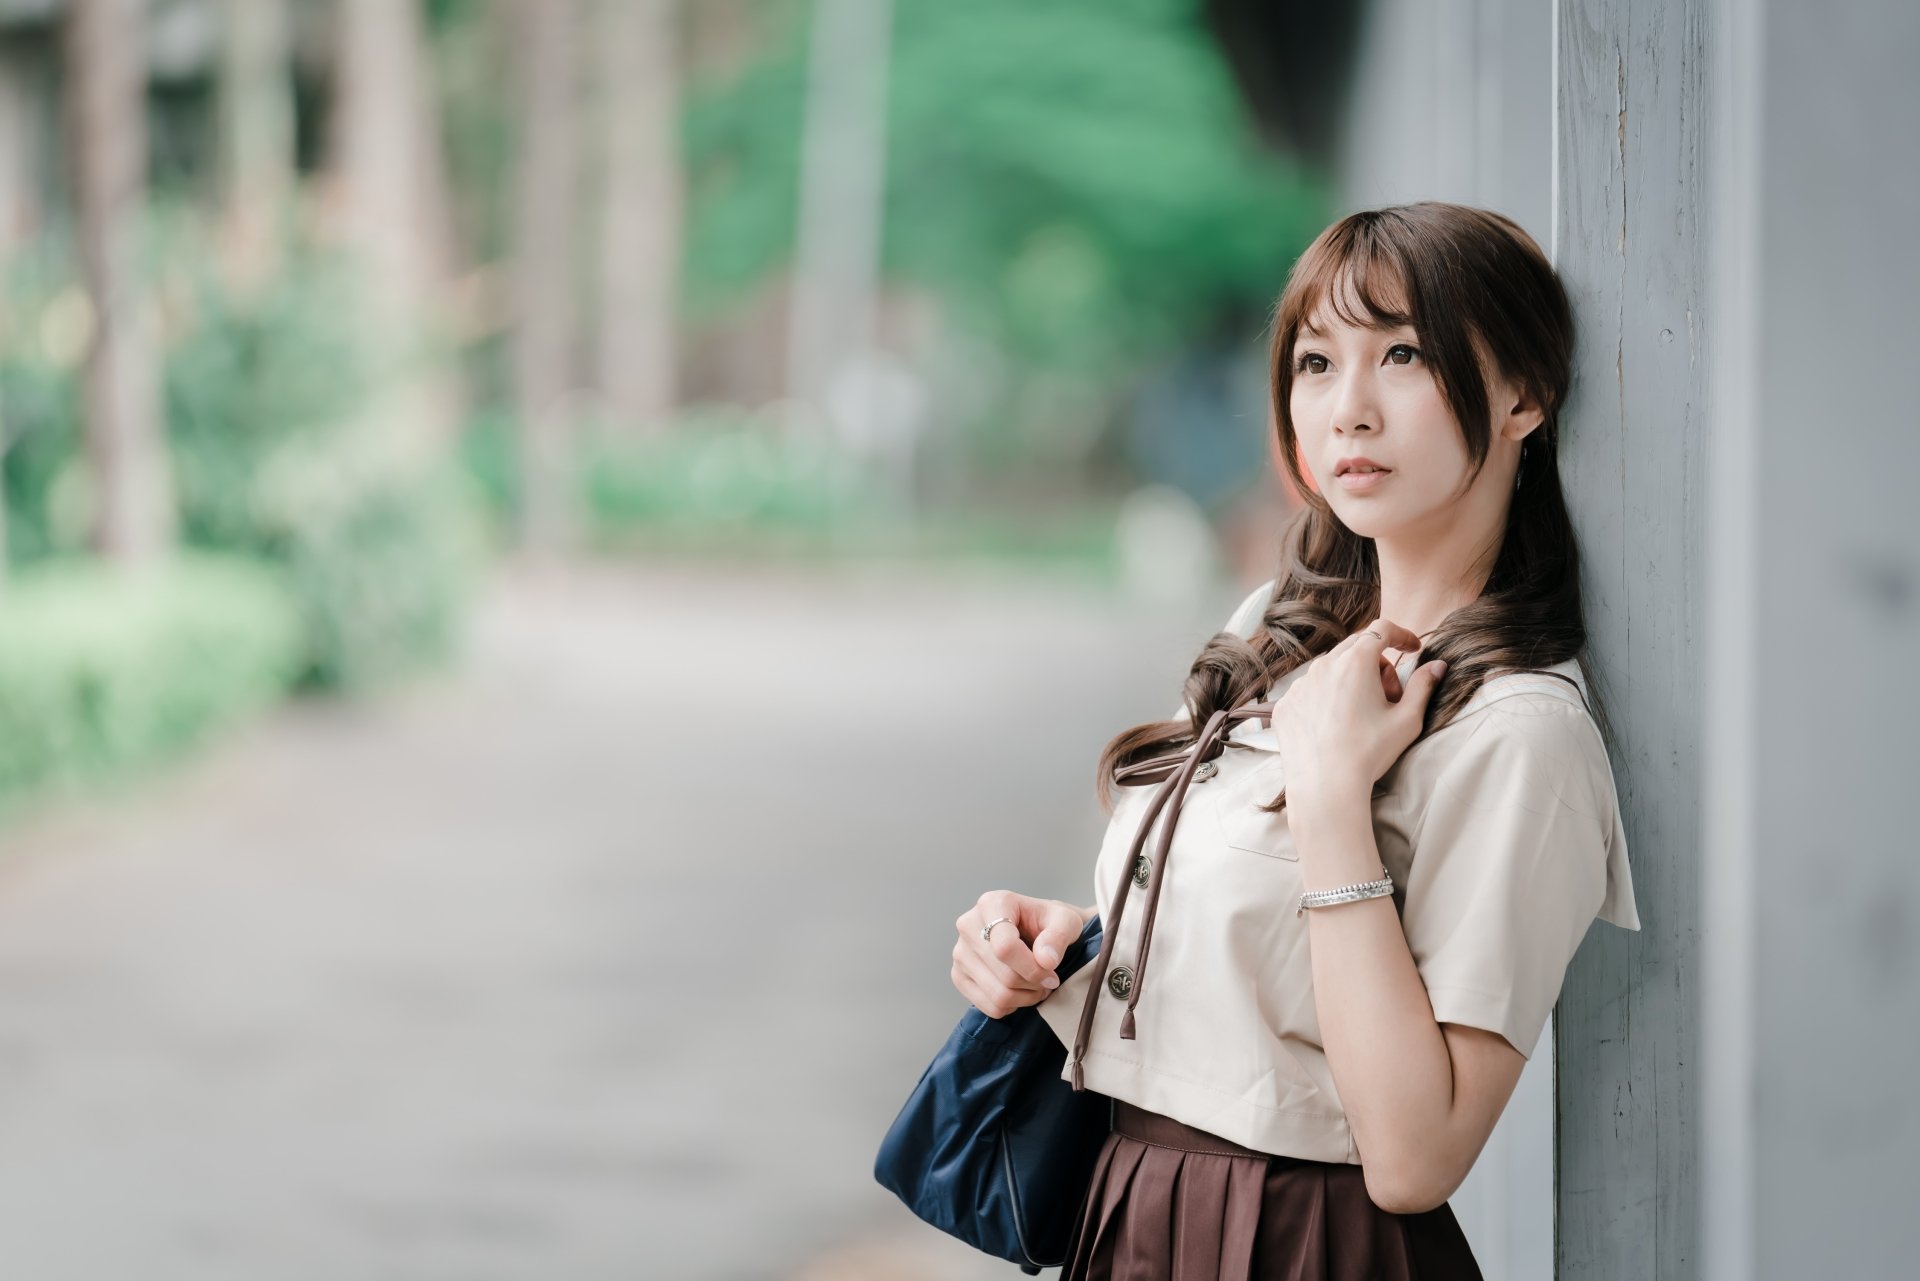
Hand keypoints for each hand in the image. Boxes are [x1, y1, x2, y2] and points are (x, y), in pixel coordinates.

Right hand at [951, 891, 1087, 1019]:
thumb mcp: (1065, 920)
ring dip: (1025, 997)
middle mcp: (968, 925)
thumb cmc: (1048, 923)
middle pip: (1004, 975)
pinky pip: (989, 1007)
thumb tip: (1045, 960)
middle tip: (1048, 980)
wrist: (1035, 931)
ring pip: (997, 995)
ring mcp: (960, 952)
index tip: (1052, 972)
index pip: (1005, 947)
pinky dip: (1011, 1006)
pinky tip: (1020, 990)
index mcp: (992, 903)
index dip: (1033, 968)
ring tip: (1037, 985)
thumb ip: (1059, 936)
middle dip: (1033, 983)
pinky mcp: (959, 976)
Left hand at [1270, 618, 1448, 807]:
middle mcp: (1324, 665)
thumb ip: (1424, 686)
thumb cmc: (1370, 752)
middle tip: (1390, 695)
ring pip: (1331, 669)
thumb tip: (1438, 666)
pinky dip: (1326, 698)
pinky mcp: (1286, 704)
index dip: (1402, 635)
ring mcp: (1300, 684)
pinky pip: (1310, 690)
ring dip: (1350, 680)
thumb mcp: (1407, 719)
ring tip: (1362, 715)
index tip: (1413, 648)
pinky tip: (1336, 726)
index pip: (1382, 629)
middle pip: (1357, 647)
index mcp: (1356, 661)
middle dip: (1379, 663)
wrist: (1326, 786)